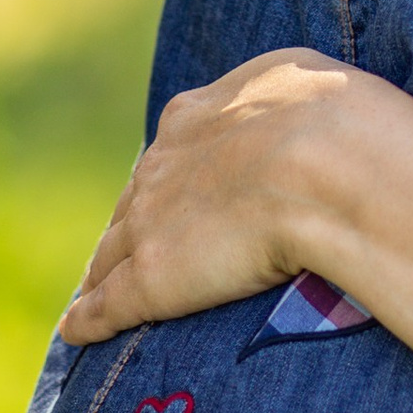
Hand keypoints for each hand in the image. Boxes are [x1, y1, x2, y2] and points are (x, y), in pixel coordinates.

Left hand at [61, 46, 397, 345]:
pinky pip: (106, 304)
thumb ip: (282, 97)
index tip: (169, 197)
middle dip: (132, 224)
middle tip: (131, 249)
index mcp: (194, 118)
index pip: (168, 155)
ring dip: (103, 272)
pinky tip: (77, 330)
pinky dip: (89, 319)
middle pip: (133, 204)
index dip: (166, 180)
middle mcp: (160, 168)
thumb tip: (294, 106)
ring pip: (111, 254)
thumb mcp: (301, 83)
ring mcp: (148, 224)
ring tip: (96, 292)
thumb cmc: (335, 120)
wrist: (326, 164)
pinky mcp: (149, 279)